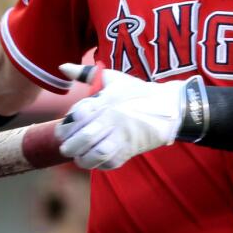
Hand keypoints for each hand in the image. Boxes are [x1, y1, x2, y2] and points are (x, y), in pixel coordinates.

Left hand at [55, 65, 185, 169]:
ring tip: (79, 157)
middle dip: (70, 146)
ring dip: (83, 159)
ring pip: (97, 154)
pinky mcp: (131, 149)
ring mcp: (123, 135)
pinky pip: (111, 163)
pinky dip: (99, 165)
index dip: (67, 123)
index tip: (65, 127)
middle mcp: (113, 118)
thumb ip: (87, 74)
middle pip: (85, 137)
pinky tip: (95, 160)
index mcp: (107, 100)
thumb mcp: (113, 78)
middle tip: (66, 148)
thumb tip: (63, 67)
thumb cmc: (137, 92)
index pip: (79, 114)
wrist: (169, 107)